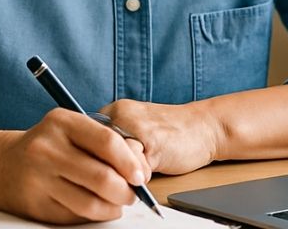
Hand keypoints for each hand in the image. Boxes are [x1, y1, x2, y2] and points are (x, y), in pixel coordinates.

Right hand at [0, 108, 151, 223]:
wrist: (0, 164)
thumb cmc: (46, 145)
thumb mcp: (70, 130)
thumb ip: (103, 142)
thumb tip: (138, 168)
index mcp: (61, 122)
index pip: (107, 142)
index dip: (130, 162)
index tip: (140, 175)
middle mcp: (47, 149)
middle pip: (102, 177)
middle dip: (126, 191)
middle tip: (132, 193)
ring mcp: (38, 178)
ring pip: (91, 203)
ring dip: (113, 207)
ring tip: (116, 203)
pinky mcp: (36, 205)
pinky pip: (76, 216)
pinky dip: (93, 215)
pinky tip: (95, 206)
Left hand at [99, 98, 222, 174]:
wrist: (203, 126)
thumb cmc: (169, 133)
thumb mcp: (133, 132)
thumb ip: (112, 145)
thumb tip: (89, 170)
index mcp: (112, 111)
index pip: (84, 143)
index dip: (93, 162)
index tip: (105, 169)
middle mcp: (119, 114)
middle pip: (95, 154)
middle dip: (107, 170)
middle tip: (125, 172)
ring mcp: (135, 126)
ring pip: (113, 162)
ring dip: (125, 175)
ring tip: (141, 169)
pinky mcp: (152, 142)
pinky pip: (135, 168)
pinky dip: (142, 176)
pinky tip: (153, 168)